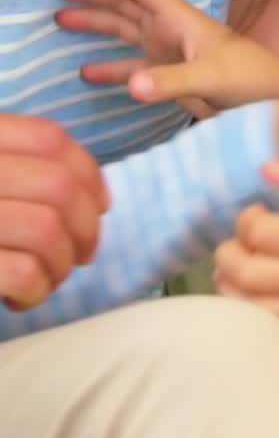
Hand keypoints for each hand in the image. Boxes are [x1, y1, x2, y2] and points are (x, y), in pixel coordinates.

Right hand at [0, 113, 108, 309]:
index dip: (89, 172)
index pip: (48, 138)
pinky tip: (18, 298)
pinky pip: (22, 273)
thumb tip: (98, 197)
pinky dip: (36, 290)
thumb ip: (22, 170)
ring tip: (46, 279)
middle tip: (81, 254)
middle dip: (87, 226)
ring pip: (46, 230)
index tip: (101, 205)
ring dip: (61, 264)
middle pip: (58, 185)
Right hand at [55, 0, 278, 115]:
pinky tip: (87, 72)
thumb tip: (132, 86)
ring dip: (96, 24)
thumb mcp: (212, 77)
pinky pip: (133, 68)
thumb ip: (172, 82)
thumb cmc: (251, 79)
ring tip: (61, 18)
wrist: (275, 101)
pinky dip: (111, 68)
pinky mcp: (171, 77)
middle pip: (126, 3)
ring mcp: (170, 53)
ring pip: (126, 30)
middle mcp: (171, 30)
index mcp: (181, 19)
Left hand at [215, 160, 278, 351]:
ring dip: (231, 289)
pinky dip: (254, 321)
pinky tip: (258, 302)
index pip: (256, 233)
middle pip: (244, 274)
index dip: (245, 219)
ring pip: (249, 311)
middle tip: (237, 243)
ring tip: (239, 271)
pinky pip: (273, 338)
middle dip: (228, 254)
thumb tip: (265, 168)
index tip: (258, 212)